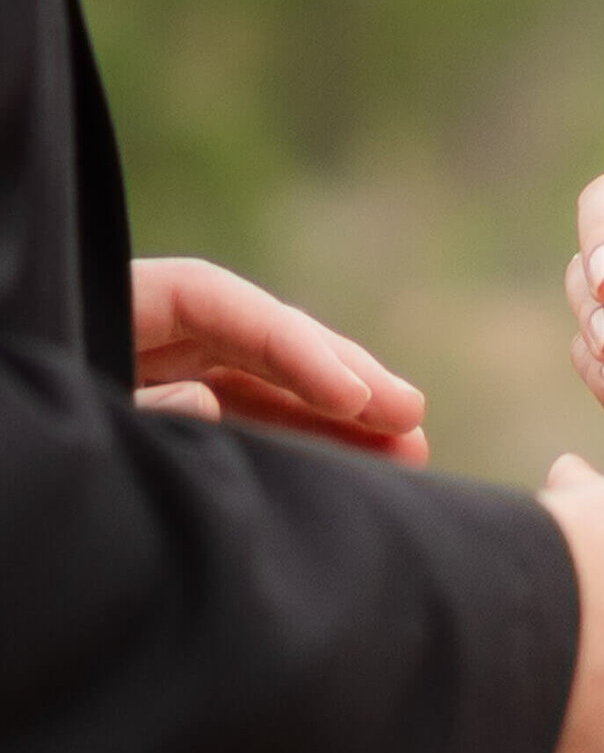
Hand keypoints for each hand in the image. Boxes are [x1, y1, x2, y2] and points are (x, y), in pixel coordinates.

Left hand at [132, 258, 427, 463]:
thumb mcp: (45, 423)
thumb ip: (135, 408)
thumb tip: (206, 399)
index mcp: (103, 304)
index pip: (208, 297)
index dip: (289, 344)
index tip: (351, 396)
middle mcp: (136, 330)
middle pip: (253, 332)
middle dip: (337, 370)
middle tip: (409, 415)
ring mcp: (154, 373)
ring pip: (261, 380)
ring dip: (337, 412)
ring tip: (408, 445)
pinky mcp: (167, 418)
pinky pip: (245, 416)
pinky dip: (300, 435)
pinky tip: (360, 456)